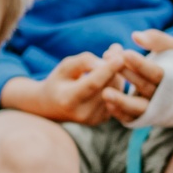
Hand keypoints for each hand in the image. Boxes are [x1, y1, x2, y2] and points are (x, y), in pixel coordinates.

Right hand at [0, 49, 127, 124]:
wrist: (52, 106)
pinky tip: (109, 76)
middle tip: (113, 52)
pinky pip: (117, 98)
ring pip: (116, 92)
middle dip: (114, 68)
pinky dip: (116, 85)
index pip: (93, 84)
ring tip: (109, 62)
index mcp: (68, 100)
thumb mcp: (65, 67)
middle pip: (107, 87)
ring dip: (117, 75)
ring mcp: (93, 119)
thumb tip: (108, 60)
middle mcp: (82, 113)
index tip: (120, 57)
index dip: (108, 70)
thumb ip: (84, 61)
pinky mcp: (102, 120)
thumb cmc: (59, 81)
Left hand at [99, 30, 172, 122]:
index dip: (141, 64)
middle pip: (145, 88)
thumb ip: (155, 38)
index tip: (124, 54)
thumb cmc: (166, 63)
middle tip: (108, 64)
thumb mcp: (167, 47)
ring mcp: (151, 109)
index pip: (156, 73)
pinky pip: (130, 118)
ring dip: (122, 101)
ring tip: (105, 93)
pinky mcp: (140, 118)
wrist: (171, 90)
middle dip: (127, 76)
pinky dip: (119, 113)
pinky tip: (106, 104)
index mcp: (171, 79)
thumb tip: (135, 36)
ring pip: (138, 108)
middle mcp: (162, 96)